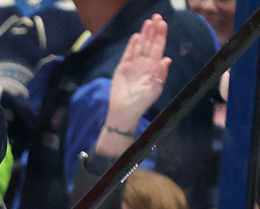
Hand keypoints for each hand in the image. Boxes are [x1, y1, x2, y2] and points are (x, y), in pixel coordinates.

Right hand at [106, 14, 169, 130]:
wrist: (124, 111)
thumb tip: (167, 59)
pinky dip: (132, 45)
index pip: (159, 48)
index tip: (163, 23)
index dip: (161, 35)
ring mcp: (133, 65)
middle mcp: (145, 64)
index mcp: (154, 68)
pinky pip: (128, 54)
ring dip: (144, 34)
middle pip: (150, 44)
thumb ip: (160, 74)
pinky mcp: (122, 68)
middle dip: (154, 31)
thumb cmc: (141, 103)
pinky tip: (136, 37)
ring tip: (148, 22)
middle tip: (156, 17)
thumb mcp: (155, 89)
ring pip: (140, 46)